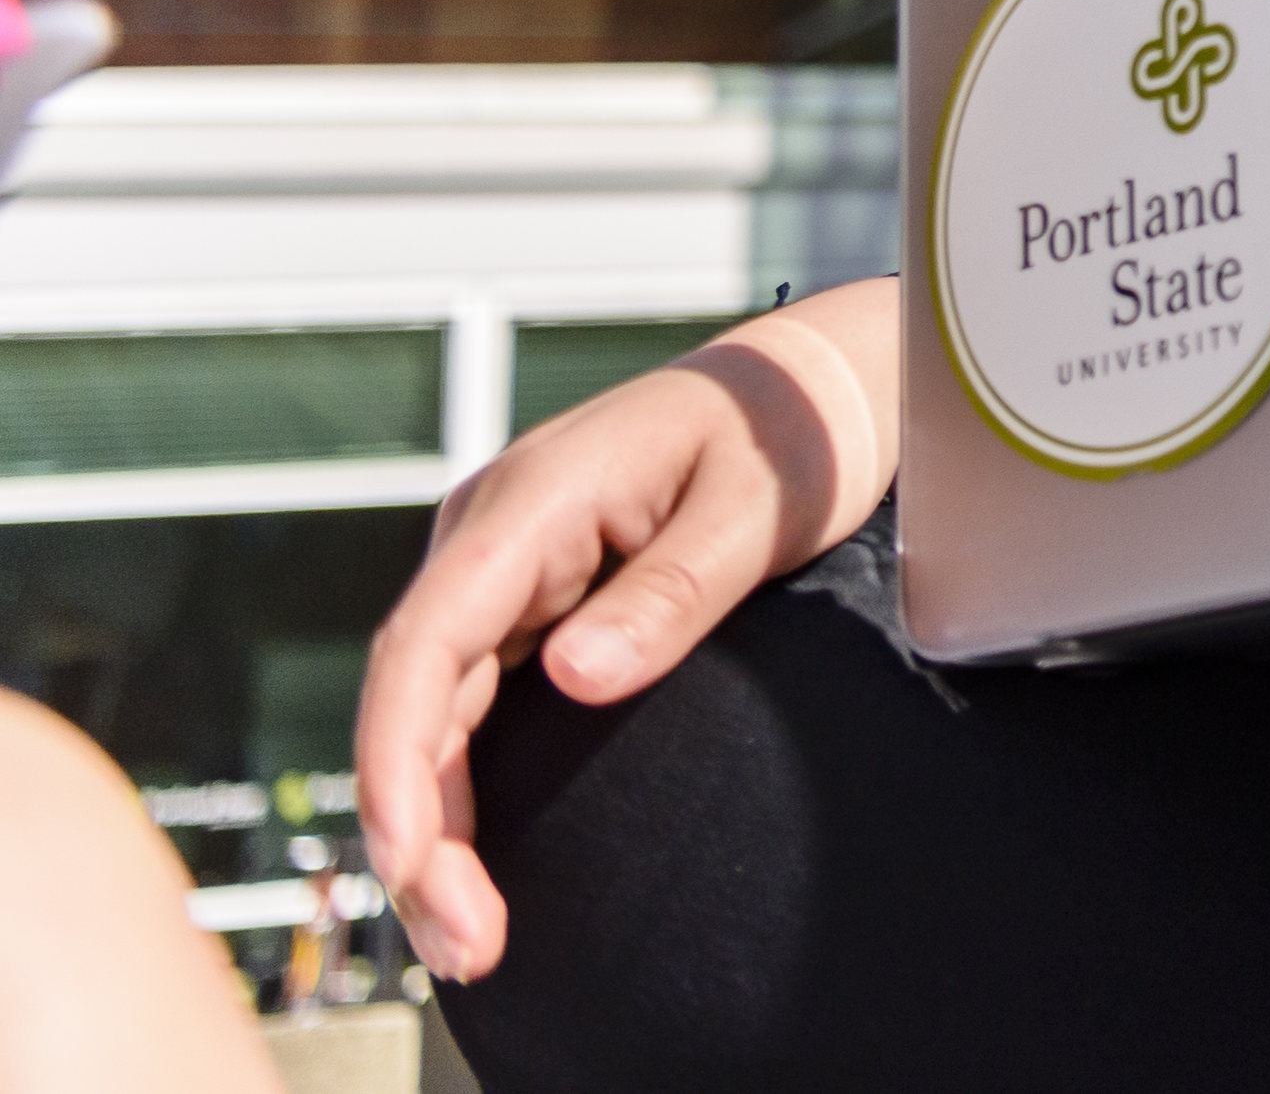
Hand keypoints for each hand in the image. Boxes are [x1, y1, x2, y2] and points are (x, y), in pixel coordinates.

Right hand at [355, 285, 894, 981]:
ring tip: (468, 939)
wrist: (810, 386)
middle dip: (419, 829)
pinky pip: (471, 708)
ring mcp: (504, 572)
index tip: (409, 855)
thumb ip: (673, 592)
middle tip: (465, 942)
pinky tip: (468, 866)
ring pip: (435, 716)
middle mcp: (492, 538)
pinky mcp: (528, 603)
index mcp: (531, 502)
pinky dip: (462, 789)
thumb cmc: (788, 431)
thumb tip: (576, 678)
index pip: (427, 642)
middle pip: (417, 699)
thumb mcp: (754, 508)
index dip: (400, 758)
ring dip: (436, 827)